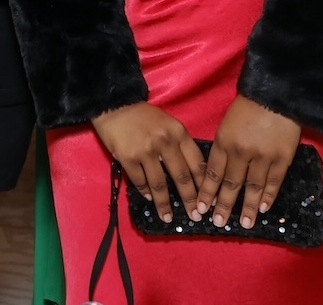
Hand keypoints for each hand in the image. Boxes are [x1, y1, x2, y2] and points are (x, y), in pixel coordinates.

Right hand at [91, 101, 206, 221]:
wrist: (114, 104)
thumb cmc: (143, 115)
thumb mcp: (169, 123)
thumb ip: (180, 143)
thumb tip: (191, 172)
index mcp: (179, 133)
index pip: (197, 163)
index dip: (205, 185)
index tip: (208, 200)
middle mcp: (165, 143)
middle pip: (182, 177)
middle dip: (190, 200)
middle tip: (195, 216)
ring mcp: (146, 151)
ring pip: (159, 184)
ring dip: (164, 203)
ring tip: (167, 217)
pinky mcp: (127, 157)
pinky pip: (139, 180)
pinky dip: (144, 191)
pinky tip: (148, 197)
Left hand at [195, 95, 302, 228]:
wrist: (275, 95)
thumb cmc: (247, 108)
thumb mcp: (226, 125)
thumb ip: (222, 147)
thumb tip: (216, 171)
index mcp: (223, 142)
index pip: (211, 173)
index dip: (206, 192)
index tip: (200, 208)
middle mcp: (240, 152)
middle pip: (230, 184)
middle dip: (222, 205)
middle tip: (217, 222)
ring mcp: (262, 156)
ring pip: (252, 187)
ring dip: (246, 207)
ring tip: (243, 224)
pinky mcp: (282, 158)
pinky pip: (273, 181)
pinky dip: (267, 196)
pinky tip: (262, 208)